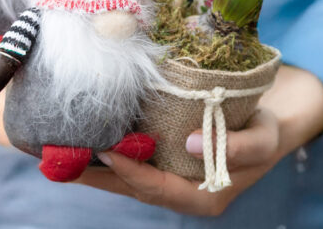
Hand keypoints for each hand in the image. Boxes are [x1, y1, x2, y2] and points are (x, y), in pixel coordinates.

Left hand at [76, 65, 322, 215]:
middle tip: (57, 162)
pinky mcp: (164, 160)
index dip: (132, 171)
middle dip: (94, 175)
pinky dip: (107, 155)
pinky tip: (86, 141)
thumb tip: (192, 142)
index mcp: (202, 195)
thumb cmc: (264, 133)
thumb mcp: (263, 139)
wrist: (264, 126)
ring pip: (125, 177)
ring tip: (57, 154)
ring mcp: (170, 177)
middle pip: (131, 187)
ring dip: (92, 167)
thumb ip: (236, 147)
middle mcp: (180, 191)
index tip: (106, 151)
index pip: (158, 187)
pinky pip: (131, 161)